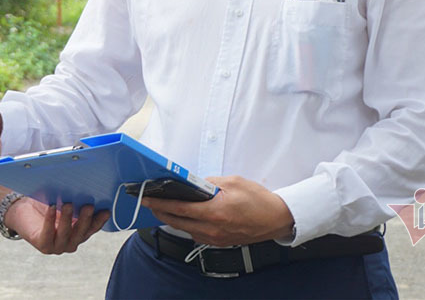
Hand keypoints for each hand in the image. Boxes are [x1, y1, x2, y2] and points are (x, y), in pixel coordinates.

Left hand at [4, 198, 108, 254]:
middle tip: (88, 205)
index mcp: (79, 234)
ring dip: (67, 219)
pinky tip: (51, 207)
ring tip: (69, 204)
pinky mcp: (43, 245)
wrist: (23, 210)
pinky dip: (50, 220)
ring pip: (65, 234)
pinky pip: (48, 233)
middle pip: (80, 233)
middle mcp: (70, 243)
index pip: (92, 228)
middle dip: (85, 219)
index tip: (106, 210)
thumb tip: (89, 190)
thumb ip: (77, 202)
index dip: (99, 221)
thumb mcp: (65, 203)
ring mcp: (57, 246)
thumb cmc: (47, 205)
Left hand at [142, 175, 293, 245]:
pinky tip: (186, 217)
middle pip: (177, 221)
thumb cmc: (258, 200)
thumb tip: (195, 184)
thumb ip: (210, 183)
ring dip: (173, 219)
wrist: (277, 219)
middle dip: (161, 211)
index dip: (160, 203)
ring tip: (164, 208)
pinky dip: (187, 225)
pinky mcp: (219, 242)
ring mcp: (215, 237)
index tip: (147, 198)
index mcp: (214, 212)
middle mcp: (212, 228)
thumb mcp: (233, 182)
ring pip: (186, 229)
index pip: (179, 207)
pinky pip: (197, 234)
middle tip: (150, 203)